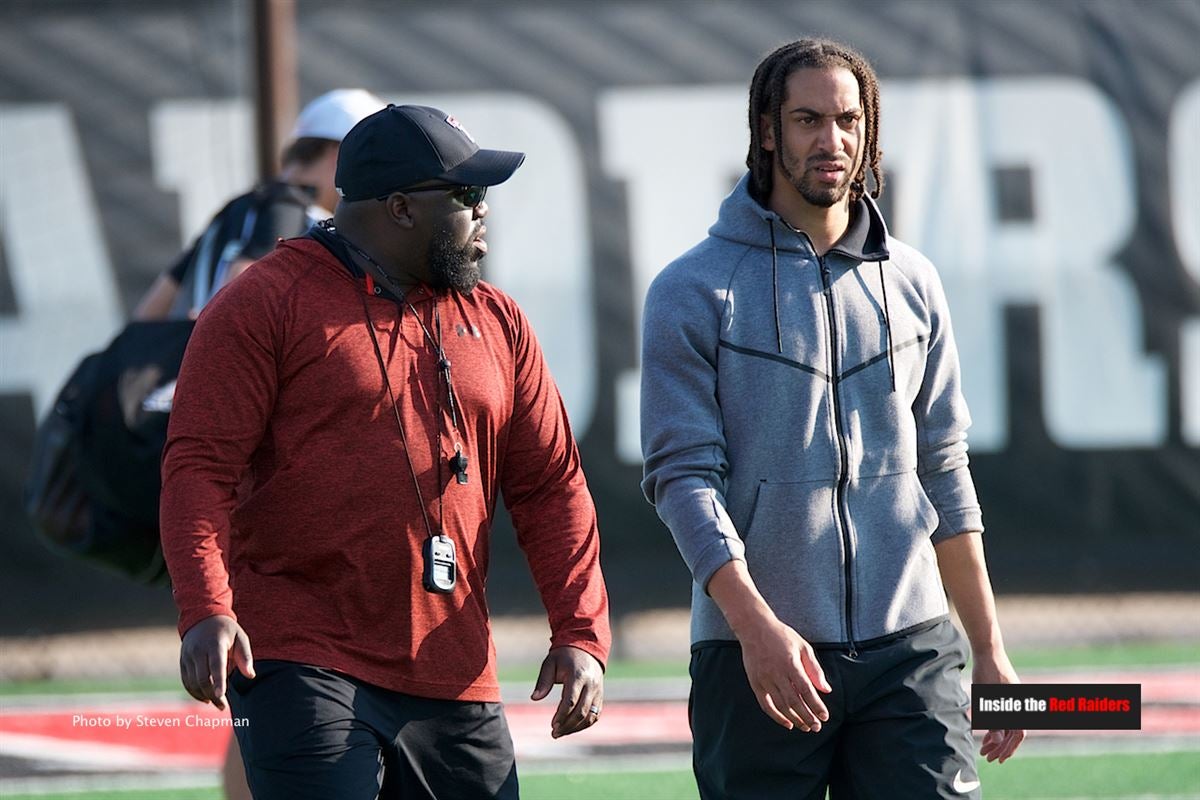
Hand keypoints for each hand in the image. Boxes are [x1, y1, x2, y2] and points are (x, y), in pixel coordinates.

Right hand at [179, 614, 254, 710]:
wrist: (202, 617)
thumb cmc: (227, 631)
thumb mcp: (240, 637)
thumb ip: (245, 656)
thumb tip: (250, 676)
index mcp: (215, 644)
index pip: (216, 665)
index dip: (218, 681)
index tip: (220, 696)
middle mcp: (198, 650)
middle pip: (202, 678)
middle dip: (212, 695)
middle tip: (223, 706)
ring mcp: (188, 656)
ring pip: (193, 682)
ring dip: (203, 696)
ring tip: (217, 703)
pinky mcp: (183, 661)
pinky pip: (186, 681)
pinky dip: (194, 692)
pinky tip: (205, 698)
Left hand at [530, 646, 603, 738]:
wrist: (585, 646)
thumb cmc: (564, 656)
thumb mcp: (550, 663)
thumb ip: (543, 681)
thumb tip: (535, 698)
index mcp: (578, 676)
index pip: (571, 701)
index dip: (562, 715)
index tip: (552, 725)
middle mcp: (591, 684)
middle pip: (581, 712)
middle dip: (567, 725)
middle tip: (554, 733)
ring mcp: (598, 690)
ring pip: (590, 716)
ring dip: (576, 728)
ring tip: (561, 733)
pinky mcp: (600, 695)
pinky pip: (595, 714)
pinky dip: (585, 724)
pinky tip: (572, 728)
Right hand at [738, 616, 831, 730]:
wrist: (754, 628)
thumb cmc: (781, 635)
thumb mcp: (803, 647)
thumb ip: (815, 669)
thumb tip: (825, 689)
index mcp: (790, 663)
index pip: (806, 690)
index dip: (816, 705)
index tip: (824, 716)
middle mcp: (776, 673)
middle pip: (794, 701)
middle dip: (807, 717)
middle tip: (817, 727)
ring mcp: (764, 679)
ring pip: (781, 706)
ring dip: (795, 719)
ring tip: (805, 726)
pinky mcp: (755, 683)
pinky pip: (766, 705)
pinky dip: (776, 716)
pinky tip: (787, 723)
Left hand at [973, 649, 1024, 762]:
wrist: (988, 651)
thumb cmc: (987, 673)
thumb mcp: (987, 698)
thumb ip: (993, 720)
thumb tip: (997, 742)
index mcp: (1018, 707)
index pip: (1017, 734)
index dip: (1008, 748)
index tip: (998, 759)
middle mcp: (1019, 705)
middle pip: (1012, 732)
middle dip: (1000, 747)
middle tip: (988, 758)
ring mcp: (1013, 701)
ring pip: (1007, 726)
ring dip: (997, 739)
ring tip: (984, 750)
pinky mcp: (1006, 696)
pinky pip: (1003, 717)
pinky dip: (995, 726)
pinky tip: (984, 734)